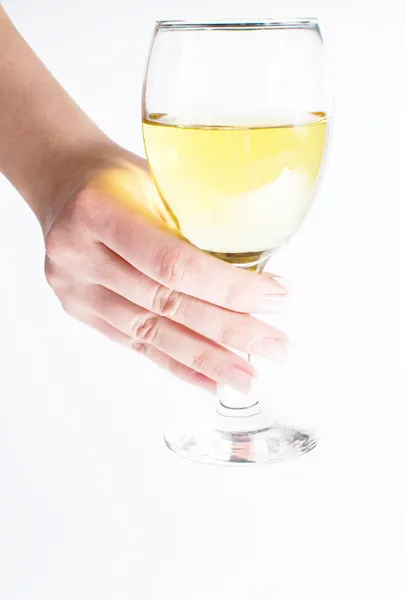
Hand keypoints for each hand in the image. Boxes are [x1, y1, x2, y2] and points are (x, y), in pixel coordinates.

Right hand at [43, 145, 288, 393]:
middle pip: (166, 304)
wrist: (62, 183)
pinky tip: (210, 382)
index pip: (172, 263)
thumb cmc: (117, 177)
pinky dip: (177, 364)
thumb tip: (259, 270)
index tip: (276, 298)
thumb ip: (195, 223)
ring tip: (249, 378)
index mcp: (98, 211)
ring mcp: (75, 289)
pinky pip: (134, 344)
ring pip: (151, 333)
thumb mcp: (158, 179)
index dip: (228, 287)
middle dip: (229, 330)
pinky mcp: (81, 310)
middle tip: (276, 348)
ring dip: (208, 359)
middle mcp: (79, 255)